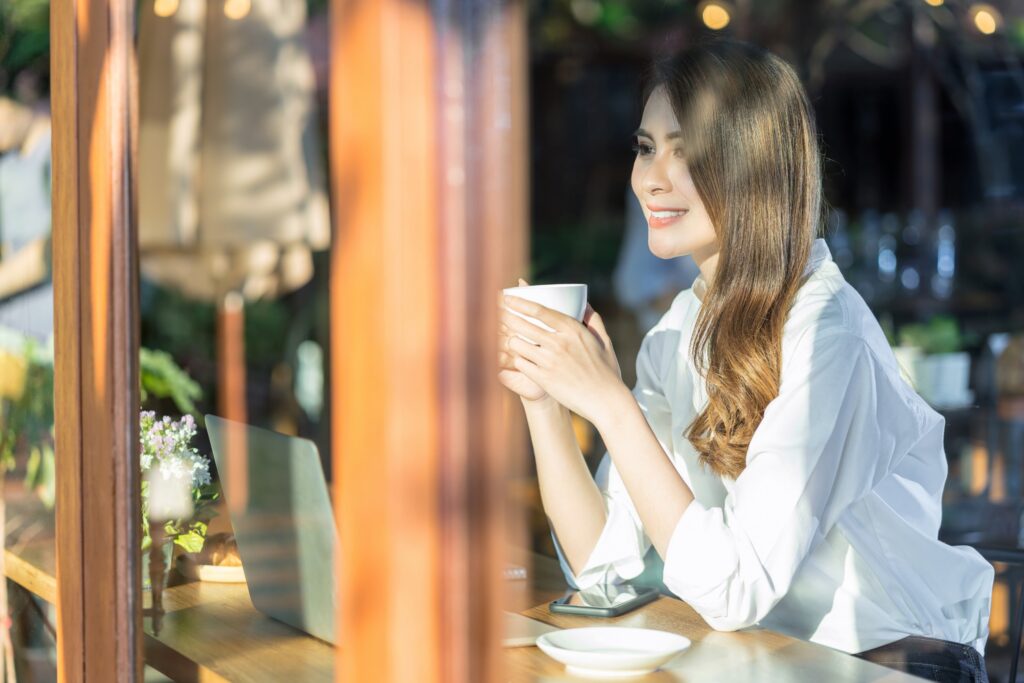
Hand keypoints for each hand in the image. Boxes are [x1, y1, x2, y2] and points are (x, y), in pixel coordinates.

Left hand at [501, 295, 625, 424]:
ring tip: (511, 342)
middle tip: (498, 316)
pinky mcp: (543, 378)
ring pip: (517, 344)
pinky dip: (517, 361)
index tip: (507, 299)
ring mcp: (550, 361)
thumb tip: (586, 304)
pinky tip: (517, 360)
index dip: (520, 303)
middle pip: (523, 325)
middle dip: (506, 318)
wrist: (606, 401)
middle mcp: (559, 342)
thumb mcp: (603, 341)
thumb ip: (593, 320)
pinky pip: (520, 364)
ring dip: (511, 342)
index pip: (540, 310)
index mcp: (573, 329)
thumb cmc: (606, 371)